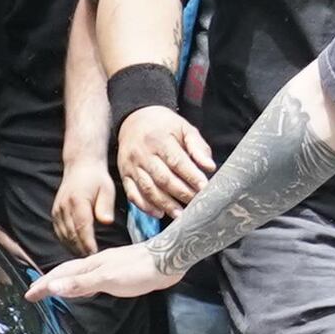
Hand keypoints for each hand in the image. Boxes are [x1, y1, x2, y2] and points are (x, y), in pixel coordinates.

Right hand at [27, 237, 181, 305]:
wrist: (168, 260)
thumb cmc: (139, 270)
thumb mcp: (107, 279)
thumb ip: (80, 283)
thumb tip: (52, 286)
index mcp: (90, 265)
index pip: (60, 275)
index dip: (43, 284)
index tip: (29, 295)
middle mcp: (96, 263)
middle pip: (66, 272)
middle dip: (48, 281)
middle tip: (35, 292)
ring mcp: (107, 266)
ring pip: (78, 273)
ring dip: (63, 281)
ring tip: (54, 288)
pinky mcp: (119, 271)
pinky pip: (91, 277)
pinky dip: (81, 283)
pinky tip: (88, 287)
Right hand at [53, 151, 117, 253]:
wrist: (80, 166)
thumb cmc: (96, 178)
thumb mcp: (107, 189)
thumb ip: (106, 206)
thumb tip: (107, 222)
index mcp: (78, 201)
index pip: (82, 227)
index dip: (88, 243)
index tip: (94, 254)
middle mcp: (64, 207)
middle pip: (71, 235)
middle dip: (81, 250)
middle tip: (92, 261)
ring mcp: (57, 210)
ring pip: (64, 235)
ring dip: (73, 248)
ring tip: (85, 258)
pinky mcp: (55, 213)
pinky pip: (59, 232)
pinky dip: (67, 242)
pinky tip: (76, 248)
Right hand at [115, 103, 215, 218]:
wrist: (134, 119)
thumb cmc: (164, 125)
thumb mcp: (184, 128)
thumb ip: (198, 147)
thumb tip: (209, 167)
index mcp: (160, 139)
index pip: (177, 161)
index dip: (191, 176)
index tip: (204, 188)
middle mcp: (143, 154)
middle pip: (163, 178)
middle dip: (181, 193)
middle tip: (195, 204)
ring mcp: (132, 165)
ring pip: (148, 189)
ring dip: (165, 204)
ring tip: (180, 214)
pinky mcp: (124, 174)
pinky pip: (133, 194)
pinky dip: (145, 206)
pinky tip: (158, 213)